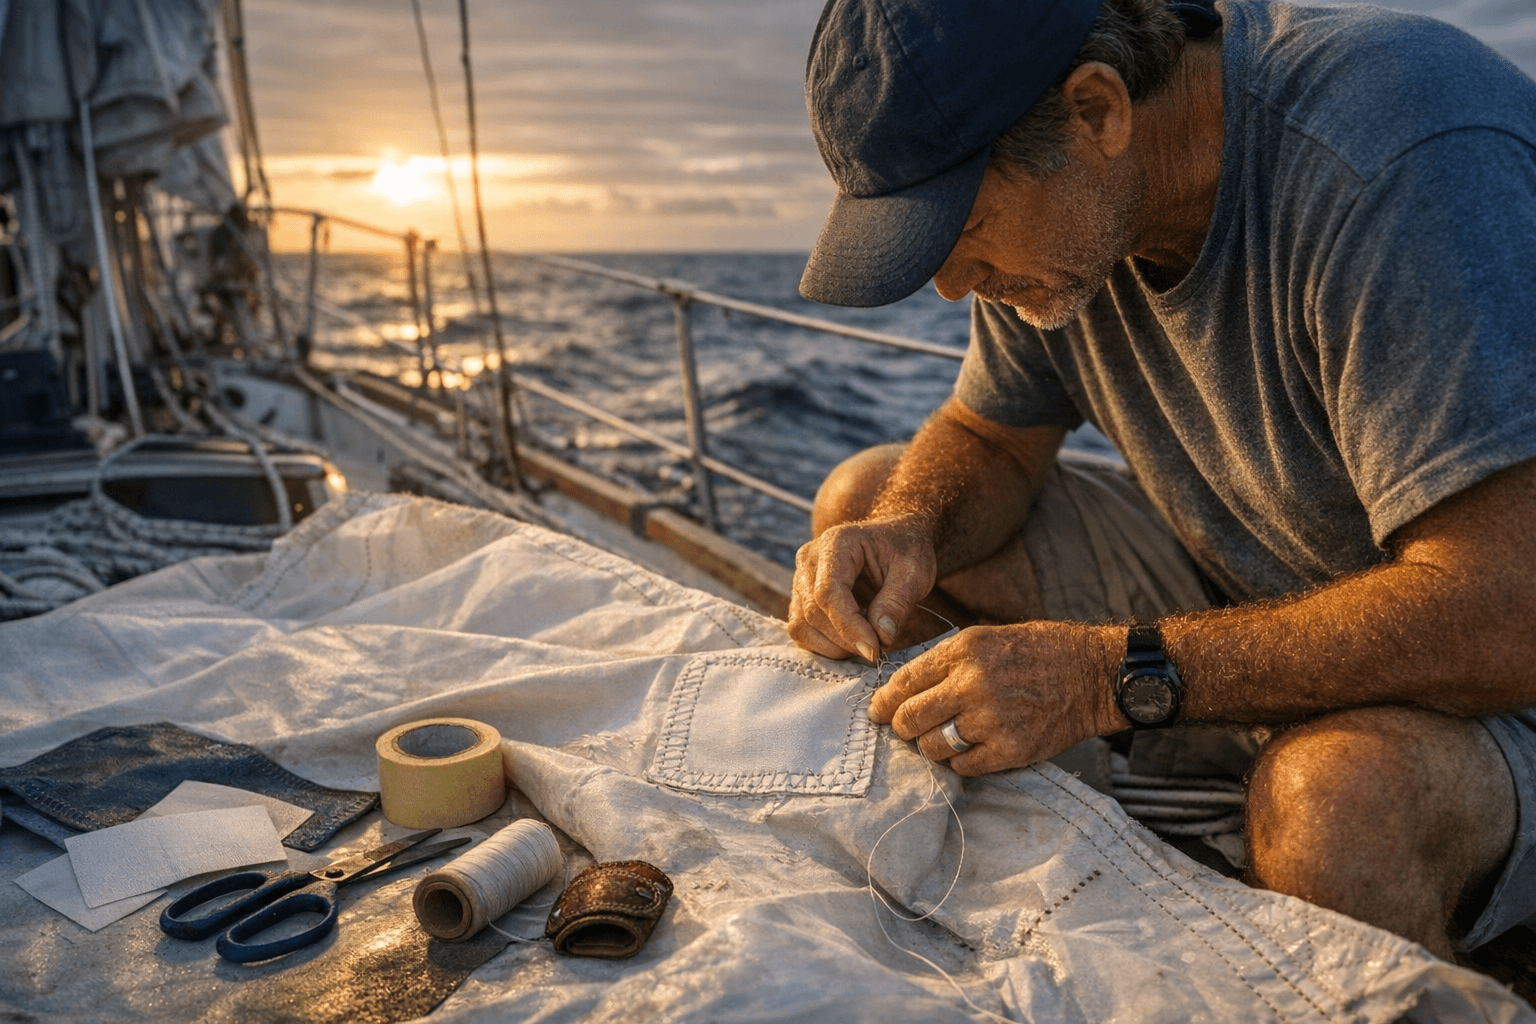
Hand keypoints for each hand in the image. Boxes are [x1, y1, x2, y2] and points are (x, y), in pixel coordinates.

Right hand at [788, 515, 937, 660]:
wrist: (897, 543)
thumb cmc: (906, 552)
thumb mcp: (914, 572)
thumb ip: (897, 602)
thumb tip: (883, 636)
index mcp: (836, 542)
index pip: (829, 592)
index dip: (849, 626)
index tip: (874, 649)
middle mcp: (810, 559)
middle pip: (814, 611)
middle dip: (846, 639)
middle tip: (878, 650)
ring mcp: (801, 579)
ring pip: (803, 625)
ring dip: (835, 646)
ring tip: (868, 644)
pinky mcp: (801, 599)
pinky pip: (802, 631)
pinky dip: (826, 646)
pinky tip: (853, 642)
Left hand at [868, 621, 1125, 774]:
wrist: (1092, 674)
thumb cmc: (1037, 652)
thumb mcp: (986, 638)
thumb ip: (945, 661)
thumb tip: (901, 687)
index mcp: (963, 651)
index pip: (904, 682)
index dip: (883, 701)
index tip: (877, 712)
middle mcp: (973, 684)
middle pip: (909, 719)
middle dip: (902, 728)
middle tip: (907, 729)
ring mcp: (992, 719)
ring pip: (933, 747)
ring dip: (932, 746)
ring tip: (944, 738)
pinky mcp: (1011, 748)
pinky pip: (964, 767)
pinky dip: (961, 762)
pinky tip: (971, 748)